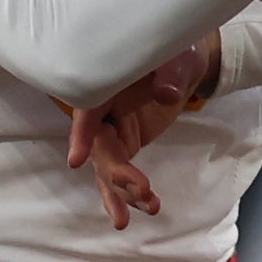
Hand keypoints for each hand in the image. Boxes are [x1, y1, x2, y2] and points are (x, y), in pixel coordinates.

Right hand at [60, 42, 214, 230]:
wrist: (185, 64)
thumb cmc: (176, 52)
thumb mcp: (177, 57)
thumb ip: (170, 74)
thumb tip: (167, 94)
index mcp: (106, 84)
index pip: (88, 110)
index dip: (81, 134)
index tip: (76, 160)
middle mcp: (103, 110)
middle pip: (100, 146)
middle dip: (115, 172)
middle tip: (141, 189)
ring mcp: (113, 130)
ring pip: (108, 167)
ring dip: (124, 192)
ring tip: (151, 207)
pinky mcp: (126, 143)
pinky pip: (122, 172)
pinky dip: (133, 193)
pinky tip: (150, 209)